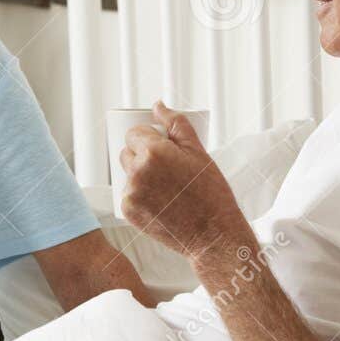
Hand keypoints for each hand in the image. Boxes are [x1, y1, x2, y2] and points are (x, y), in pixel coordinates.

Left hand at [119, 102, 243, 259]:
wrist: (212, 234)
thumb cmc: (211, 194)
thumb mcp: (198, 152)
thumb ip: (176, 124)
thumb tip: (158, 106)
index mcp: (154, 152)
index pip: (134, 132)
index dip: (147, 137)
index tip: (161, 146)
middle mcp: (138, 172)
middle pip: (127, 152)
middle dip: (142, 155)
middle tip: (167, 168)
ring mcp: (131, 193)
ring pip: (127, 174)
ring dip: (140, 175)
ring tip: (166, 187)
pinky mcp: (128, 212)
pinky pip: (128, 195)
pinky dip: (140, 196)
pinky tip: (160, 201)